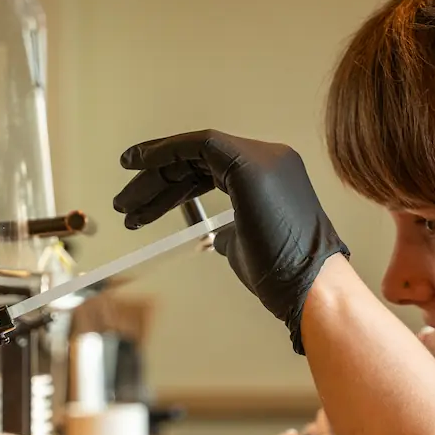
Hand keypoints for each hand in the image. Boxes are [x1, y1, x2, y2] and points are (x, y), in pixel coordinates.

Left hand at [113, 130, 348, 353]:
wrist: (308, 287)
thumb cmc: (283, 275)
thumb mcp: (247, 244)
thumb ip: (229, 231)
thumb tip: (213, 236)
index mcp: (274, 176)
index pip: (214, 169)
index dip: (177, 178)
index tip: (145, 196)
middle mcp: (272, 159)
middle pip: (201, 160)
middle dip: (159, 181)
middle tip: (126, 204)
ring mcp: (263, 158)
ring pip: (195, 151)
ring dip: (155, 177)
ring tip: (125, 205)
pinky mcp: (249, 165)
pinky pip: (198, 146)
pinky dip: (166, 153)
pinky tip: (140, 168)